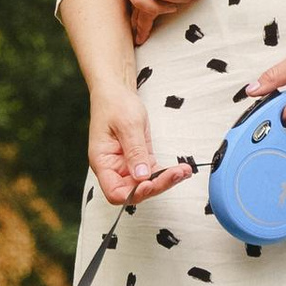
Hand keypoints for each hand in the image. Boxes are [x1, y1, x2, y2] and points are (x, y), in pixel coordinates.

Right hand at [88, 88, 191, 208]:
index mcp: (102, 162)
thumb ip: (135, 151)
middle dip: (155, 186)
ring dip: (165, 181)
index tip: (149, 184)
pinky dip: (167, 173)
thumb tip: (141, 177)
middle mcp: (113, 168)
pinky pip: (153, 173)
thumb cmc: (115, 104)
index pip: (114, 192)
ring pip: (146, 184)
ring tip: (183, 172)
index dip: (133, 193)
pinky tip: (181, 170)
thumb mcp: (128, 125)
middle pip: (133, 191)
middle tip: (175, 174)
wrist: (116, 92)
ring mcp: (127, 165)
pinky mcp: (139, 159)